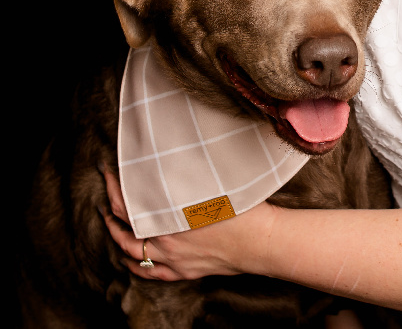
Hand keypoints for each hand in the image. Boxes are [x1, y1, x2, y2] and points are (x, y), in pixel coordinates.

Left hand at [101, 169, 275, 280]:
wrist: (261, 241)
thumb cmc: (244, 209)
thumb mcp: (214, 183)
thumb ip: (189, 177)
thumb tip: (175, 159)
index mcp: (171, 216)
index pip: (129, 201)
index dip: (115, 187)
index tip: (109, 172)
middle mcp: (166, 240)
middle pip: (125, 227)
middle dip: (112, 209)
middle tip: (108, 193)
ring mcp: (173, 259)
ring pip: (133, 252)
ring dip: (118, 237)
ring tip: (112, 224)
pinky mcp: (184, 272)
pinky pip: (151, 273)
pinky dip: (136, 265)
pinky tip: (130, 260)